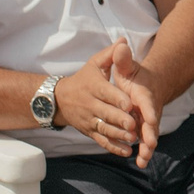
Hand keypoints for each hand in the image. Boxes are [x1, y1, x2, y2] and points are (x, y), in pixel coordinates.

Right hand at [57, 38, 159, 161]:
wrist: (60, 99)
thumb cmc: (84, 78)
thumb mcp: (94, 64)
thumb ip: (110, 54)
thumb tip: (123, 41)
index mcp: (93, 86)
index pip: (106, 93)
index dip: (117, 99)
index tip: (130, 104)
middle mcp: (90, 104)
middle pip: (105, 113)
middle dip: (119, 120)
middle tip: (134, 125)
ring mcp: (89, 120)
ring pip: (104, 129)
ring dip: (118, 135)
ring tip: (133, 139)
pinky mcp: (89, 131)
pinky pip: (101, 141)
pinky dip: (113, 147)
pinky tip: (127, 152)